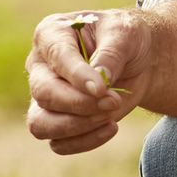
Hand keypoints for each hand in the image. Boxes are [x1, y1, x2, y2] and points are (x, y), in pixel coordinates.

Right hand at [24, 9, 148, 156]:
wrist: (136, 60)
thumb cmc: (125, 38)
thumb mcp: (125, 33)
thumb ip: (111, 54)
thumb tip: (99, 81)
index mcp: (51, 34)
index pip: (56, 58)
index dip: (77, 76)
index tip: (102, 89)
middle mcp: (40, 66)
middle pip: (44, 94)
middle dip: (80, 104)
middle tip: (114, 101)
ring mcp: (44, 96)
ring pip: (41, 124)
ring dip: (79, 126)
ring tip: (111, 116)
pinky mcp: (55, 121)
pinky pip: (58, 143)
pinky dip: (85, 141)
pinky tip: (111, 126)